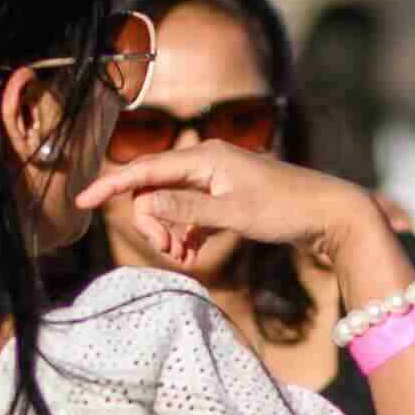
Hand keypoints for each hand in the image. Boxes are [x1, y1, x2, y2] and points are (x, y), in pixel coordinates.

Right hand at [81, 145, 395, 299]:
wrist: (332, 213)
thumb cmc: (286, 209)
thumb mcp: (233, 213)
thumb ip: (187, 209)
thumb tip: (146, 203)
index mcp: (205, 157)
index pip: (145, 169)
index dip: (111, 185)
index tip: (81, 201)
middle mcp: (208, 163)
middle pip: (155, 190)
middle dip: (153, 223)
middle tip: (171, 253)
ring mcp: (218, 180)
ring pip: (173, 204)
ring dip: (170, 232)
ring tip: (185, 256)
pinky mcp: (229, 198)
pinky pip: (192, 214)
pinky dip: (187, 233)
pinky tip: (194, 252)